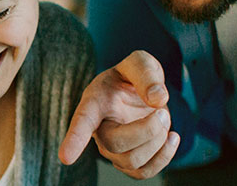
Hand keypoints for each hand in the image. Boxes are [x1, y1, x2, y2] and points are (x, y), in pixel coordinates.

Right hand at [59, 50, 179, 178]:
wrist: (138, 93)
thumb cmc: (132, 77)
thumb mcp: (139, 63)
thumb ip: (146, 74)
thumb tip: (157, 100)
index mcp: (94, 102)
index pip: (82, 122)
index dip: (74, 139)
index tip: (66, 157)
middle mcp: (98, 130)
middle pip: (116, 143)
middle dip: (148, 129)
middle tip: (162, 111)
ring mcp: (112, 150)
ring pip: (132, 161)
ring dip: (158, 141)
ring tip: (164, 119)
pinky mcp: (128, 162)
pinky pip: (144, 172)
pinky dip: (164, 156)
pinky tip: (170, 137)